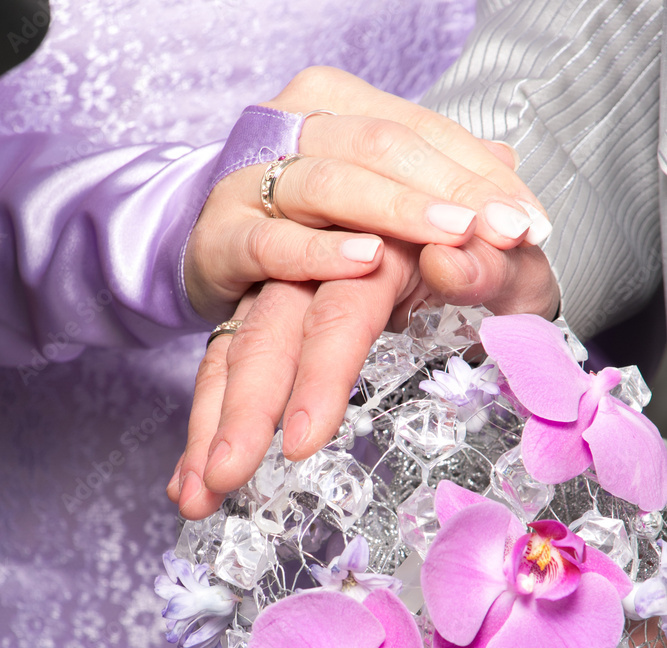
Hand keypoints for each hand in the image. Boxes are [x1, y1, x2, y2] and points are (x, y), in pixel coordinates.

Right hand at [168, 235, 556, 518]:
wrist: (480, 233)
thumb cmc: (502, 259)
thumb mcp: (516, 262)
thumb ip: (493, 261)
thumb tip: (449, 256)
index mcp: (388, 244)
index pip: (344, 306)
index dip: (322, 371)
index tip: (303, 439)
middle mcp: (324, 263)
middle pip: (270, 329)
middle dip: (243, 409)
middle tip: (222, 479)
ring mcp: (290, 287)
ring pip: (236, 349)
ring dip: (209, 423)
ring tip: (191, 496)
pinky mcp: (271, 313)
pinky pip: (226, 363)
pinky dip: (205, 421)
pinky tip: (187, 477)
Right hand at [184, 66, 551, 320]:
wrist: (217, 260)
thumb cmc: (307, 228)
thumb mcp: (380, 204)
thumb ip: (437, 184)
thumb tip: (507, 164)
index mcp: (337, 104)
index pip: (424, 130)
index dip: (483, 175)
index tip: (532, 222)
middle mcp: (293, 127)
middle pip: (385, 146)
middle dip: (455, 190)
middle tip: (509, 233)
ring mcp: (251, 179)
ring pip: (332, 182)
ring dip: (400, 212)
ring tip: (457, 235)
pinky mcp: (222, 236)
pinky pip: (273, 240)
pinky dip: (321, 251)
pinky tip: (368, 259)